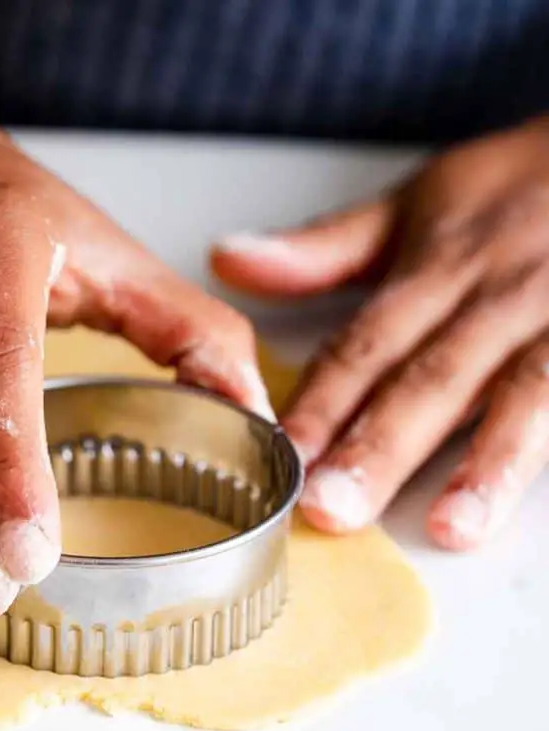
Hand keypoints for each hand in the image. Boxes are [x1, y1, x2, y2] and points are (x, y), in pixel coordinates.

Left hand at [211, 116, 548, 549]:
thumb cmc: (516, 189)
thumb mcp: (417, 204)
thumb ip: (325, 246)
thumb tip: (227, 259)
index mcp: (437, 269)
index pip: (368, 345)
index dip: (324, 403)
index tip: (284, 455)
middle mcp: (497, 298)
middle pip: (432, 379)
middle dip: (381, 447)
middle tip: (334, 508)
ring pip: (525, 395)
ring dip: (487, 465)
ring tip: (453, 527)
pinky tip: (522, 504)